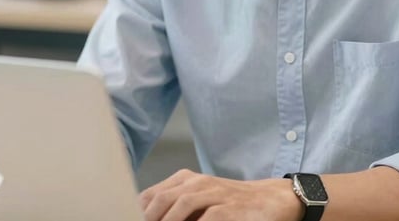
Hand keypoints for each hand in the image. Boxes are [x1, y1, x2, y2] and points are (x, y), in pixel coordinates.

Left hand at [139, 169, 301, 220]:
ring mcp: (215, 194)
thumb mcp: (200, 202)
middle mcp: (198, 183)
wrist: (272, 199)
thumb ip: (175, 209)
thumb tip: (144, 217)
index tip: (126, 219)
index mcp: (185, 181)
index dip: (138, 211)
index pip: (151, 195)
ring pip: (182, 206)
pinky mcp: (231, 208)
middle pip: (162, 199)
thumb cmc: (231, 205)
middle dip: (148, 218)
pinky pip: (208, 218)